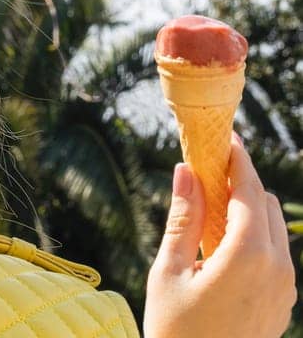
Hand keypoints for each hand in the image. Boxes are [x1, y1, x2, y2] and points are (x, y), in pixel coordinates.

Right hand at [144, 135, 296, 337]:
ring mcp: (285, 290)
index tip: (223, 136)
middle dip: (242, 182)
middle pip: (267, 204)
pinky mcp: (283, 306)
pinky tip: (225, 244)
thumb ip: (182, 217)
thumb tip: (187, 168)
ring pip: (275, 230)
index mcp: (248, 255)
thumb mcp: (169, 271)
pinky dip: (256, 237)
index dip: (237, 158)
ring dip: (250, 210)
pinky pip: (277, 257)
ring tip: (213, 207)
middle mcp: (277, 268)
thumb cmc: (176, 332)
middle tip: (210, 169)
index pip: (249, 188)